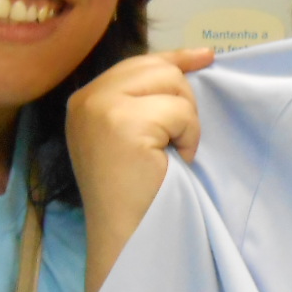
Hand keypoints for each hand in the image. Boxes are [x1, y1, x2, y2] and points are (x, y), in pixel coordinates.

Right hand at [68, 48, 213, 291]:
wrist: (125, 235)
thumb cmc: (134, 194)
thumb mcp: (130, 136)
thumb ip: (144, 101)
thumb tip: (190, 63)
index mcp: (85, 100)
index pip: (137, 63)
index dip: (175, 58)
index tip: (206, 56)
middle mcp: (87, 98)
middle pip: (158, 67)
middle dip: (182, 99)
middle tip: (178, 138)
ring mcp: (102, 107)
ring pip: (173, 84)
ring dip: (186, 120)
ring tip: (172, 152)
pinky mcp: (124, 122)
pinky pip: (180, 112)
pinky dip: (189, 137)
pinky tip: (175, 160)